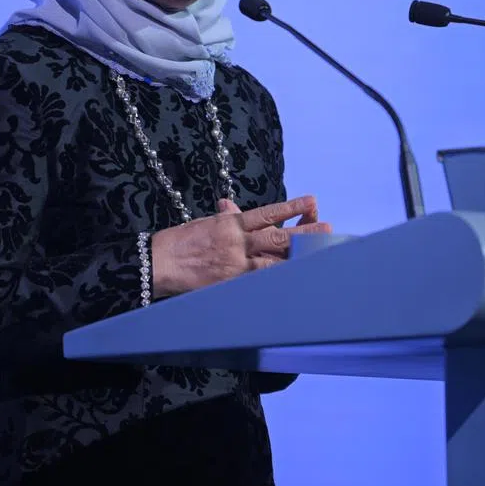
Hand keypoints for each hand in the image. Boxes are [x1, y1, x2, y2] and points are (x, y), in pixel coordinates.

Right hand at [150, 195, 331, 297]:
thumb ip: (224, 218)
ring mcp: (235, 265)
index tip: (312, 201)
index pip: (268, 213)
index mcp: (231, 223)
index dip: (291, 207)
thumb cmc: (179, 242)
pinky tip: (294, 281)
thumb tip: (229, 204)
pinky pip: (258, 282)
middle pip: (278, 236)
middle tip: (327, 227)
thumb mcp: (204, 223)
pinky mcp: (230, 284)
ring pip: (273, 260)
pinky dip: (276, 281)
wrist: (156, 263)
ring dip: (297, 257)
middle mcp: (237, 241)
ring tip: (319, 254)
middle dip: (304, 232)